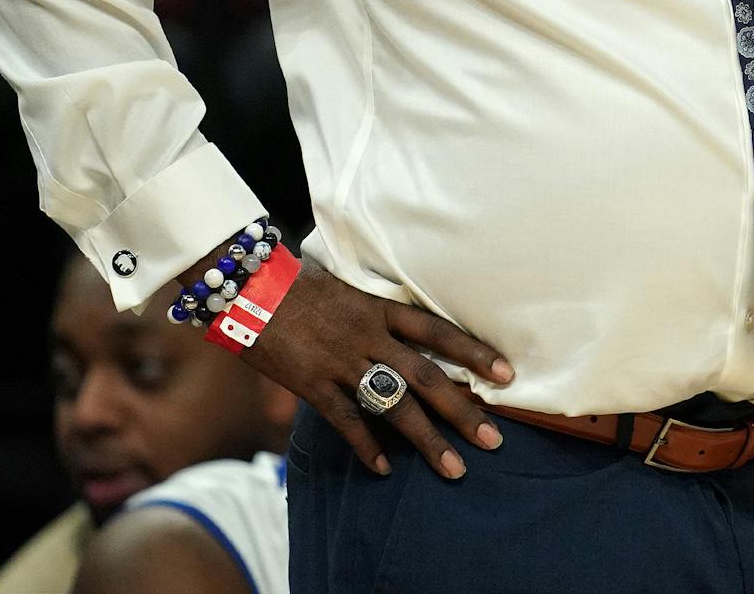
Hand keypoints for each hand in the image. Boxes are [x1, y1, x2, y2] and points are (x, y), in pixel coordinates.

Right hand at [229, 262, 515, 479]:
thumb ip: (374, 313)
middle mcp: (369, 337)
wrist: (247, 285)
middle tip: (493, 440)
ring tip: (454, 468)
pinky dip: (367, 446)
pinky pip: (346, 420)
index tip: (506, 375)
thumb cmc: (299, 283)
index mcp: (381, 309)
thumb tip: (400, 326)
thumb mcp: (347, 287)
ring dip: (428, 440)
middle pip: (428, 377)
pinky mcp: (312, 384)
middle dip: (464, 411)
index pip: (440, 332)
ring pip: (395, 406)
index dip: (474, 353)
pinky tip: (386, 469)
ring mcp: (342, 362)